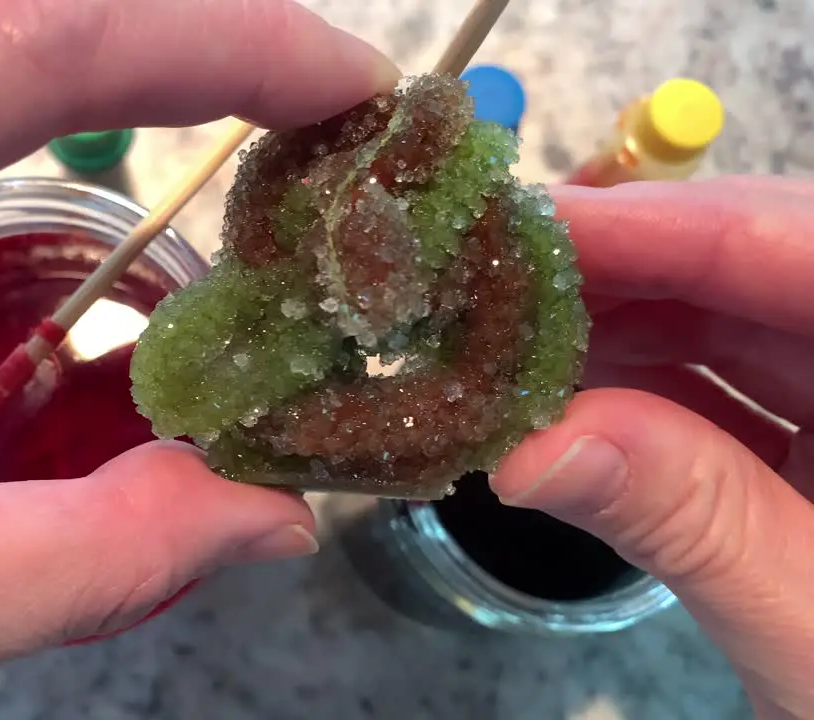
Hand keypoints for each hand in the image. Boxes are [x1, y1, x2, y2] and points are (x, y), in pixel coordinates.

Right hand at [492, 178, 813, 718]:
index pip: (806, 254)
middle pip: (764, 273)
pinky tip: (564, 401)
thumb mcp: (813, 630)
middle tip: (501, 278)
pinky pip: (731, 390)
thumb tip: (532, 446)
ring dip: (622, 330)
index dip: (673, 225)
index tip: (541, 225)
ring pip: (739, 325)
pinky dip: (642, 393)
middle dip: (631, 267)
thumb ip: (691, 523)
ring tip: (513, 344)